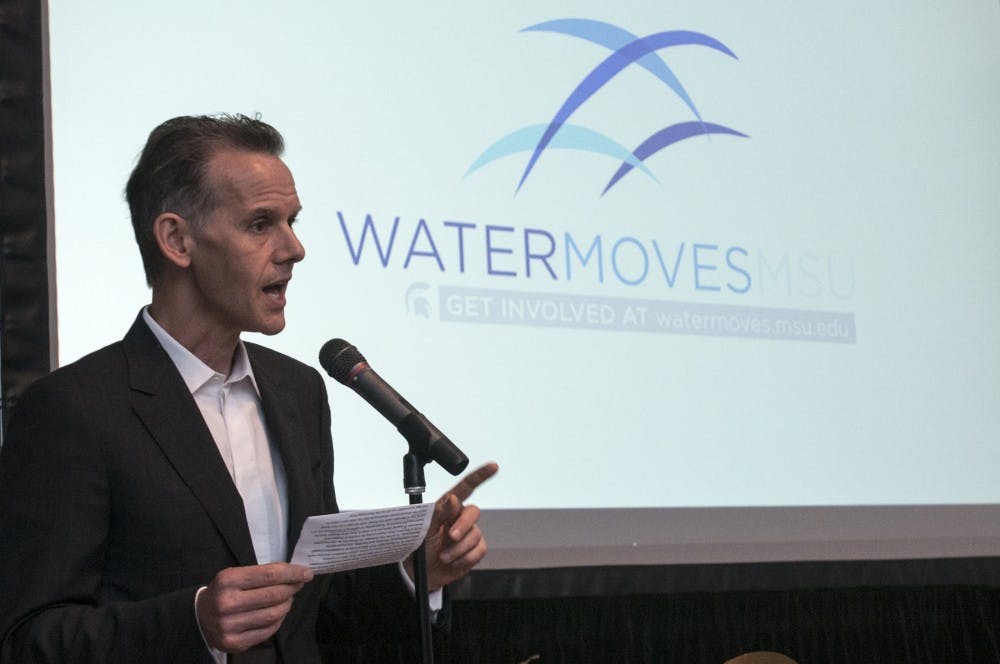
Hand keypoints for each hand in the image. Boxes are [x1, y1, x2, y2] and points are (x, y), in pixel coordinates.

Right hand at [195, 562, 312, 652]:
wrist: (198, 617)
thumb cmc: (223, 592)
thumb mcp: (235, 576)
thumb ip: (261, 574)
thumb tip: (295, 573)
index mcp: (228, 580)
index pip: (269, 575)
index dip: (292, 573)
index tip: (306, 572)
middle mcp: (227, 603)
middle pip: (273, 595)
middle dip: (292, 588)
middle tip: (299, 584)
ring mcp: (230, 626)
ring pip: (273, 614)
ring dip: (287, 604)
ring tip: (288, 598)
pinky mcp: (234, 643)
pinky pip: (267, 631)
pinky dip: (278, 620)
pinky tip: (278, 613)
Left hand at [412, 462, 497, 590]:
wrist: (422, 572)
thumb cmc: (421, 546)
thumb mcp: (426, 528)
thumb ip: (440, 512)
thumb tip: (453, 499)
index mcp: (449, 507)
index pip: (466, 487)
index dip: (480, 476)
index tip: (493, 467)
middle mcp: (461, 518)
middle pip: (473, 513)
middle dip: (463, 526)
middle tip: (451, 537)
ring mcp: (469, 534)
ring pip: (475, 535)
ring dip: (458, 549)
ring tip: (444, 556)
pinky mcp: (475, 550)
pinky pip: (479, 550)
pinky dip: (465, 558)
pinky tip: (453, 561)